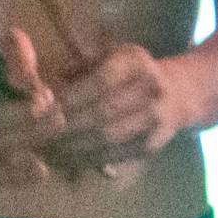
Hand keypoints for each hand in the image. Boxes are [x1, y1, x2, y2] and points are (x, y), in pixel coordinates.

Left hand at [43, 44, 197, 173]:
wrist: (180, 93)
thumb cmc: (132, 73)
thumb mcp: (111, 56)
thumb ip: (79, 68)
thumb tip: (45, 90)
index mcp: (135, 61)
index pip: (98, 82)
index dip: (69, 99)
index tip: (42, 113)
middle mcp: (150, 88)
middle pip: (101, 113)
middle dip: (66, 129)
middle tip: (37, 139)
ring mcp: (155, 119)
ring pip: (108, 138)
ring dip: (74, 148)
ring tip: (47, 153)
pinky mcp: (154, 144)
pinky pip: (117, 155)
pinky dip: (89, 160)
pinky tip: (68, 161)